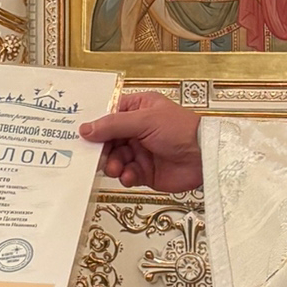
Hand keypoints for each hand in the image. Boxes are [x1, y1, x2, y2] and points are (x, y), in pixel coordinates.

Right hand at [79, 90, 202, 190]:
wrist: (205, 157)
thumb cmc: (181, 130)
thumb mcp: (145, 120)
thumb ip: (113, 125)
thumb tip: (85, 129)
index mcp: (139, 110)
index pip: (109, 116)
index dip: (96, 126)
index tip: (81, 134)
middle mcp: (138, 130)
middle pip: (108, 140)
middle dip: (102, 150)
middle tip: (97, 157)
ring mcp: (141, 151)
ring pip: (115, 159)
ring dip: (113, 165)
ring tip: (117, 168)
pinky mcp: (145, 172)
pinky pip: (127, 175)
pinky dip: (125, 177)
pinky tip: (130, 176)